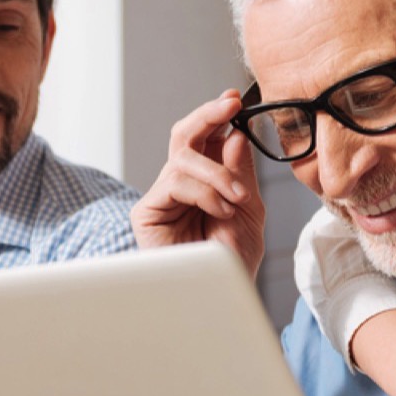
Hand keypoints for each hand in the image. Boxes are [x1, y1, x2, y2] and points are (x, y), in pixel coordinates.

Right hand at [132, 90, 265, 274]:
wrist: (218, 297)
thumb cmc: (231, 261)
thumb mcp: (248, 209)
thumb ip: (239, 171)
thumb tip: (234, 133)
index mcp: (204, 181)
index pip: (205, 139)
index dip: (216, 115)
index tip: (233, 99)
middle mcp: (180, 185)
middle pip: (183, 135)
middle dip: (207, 116)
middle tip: (229, 107)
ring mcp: (162, 198)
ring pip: (183, 158)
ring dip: (218, 173)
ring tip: (237, 198)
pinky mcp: (147, 212)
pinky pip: (175, 182)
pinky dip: (204, 192)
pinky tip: (220, 210)